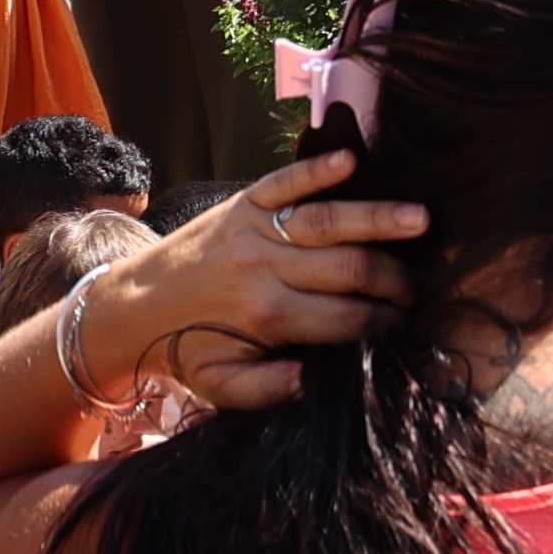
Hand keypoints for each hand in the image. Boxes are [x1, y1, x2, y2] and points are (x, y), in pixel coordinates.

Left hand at [81, 149, 429, 418]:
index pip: (347, 319)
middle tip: (421, 286)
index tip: (410, 326)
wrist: (130, 306)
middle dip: (394, 278)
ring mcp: (254, 231)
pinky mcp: (242, 204)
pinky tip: (353, 161)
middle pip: (350, 268)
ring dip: (379, 219)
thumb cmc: (186, 349)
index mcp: (267, 317)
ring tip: (422, 219)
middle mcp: (264, 269)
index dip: (385, 324)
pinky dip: (318, 169)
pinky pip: (285, 182)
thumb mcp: (221, 387)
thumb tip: (312, 379)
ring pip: (329, 220)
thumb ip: (267, 391)